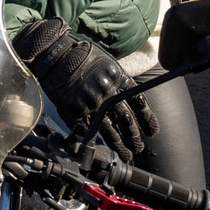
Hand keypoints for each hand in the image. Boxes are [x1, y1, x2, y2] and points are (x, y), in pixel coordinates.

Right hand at [13, 18, 156, 160]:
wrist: (57, 55)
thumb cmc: (82, 56)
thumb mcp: (107, 64)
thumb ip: (118, 84)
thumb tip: (127, 104)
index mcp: (118, 77)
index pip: (138, 102)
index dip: (146, 118)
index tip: (152, 130)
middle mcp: (107, 91)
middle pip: (126, 119)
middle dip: (134, 136)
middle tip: (139, 147)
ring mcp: (91, 102)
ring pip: (110, 129)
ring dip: (119, 144)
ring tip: (127, 154)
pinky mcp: (77, 110)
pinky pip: (90, 128)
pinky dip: (98, 139)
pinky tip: (104, 147)